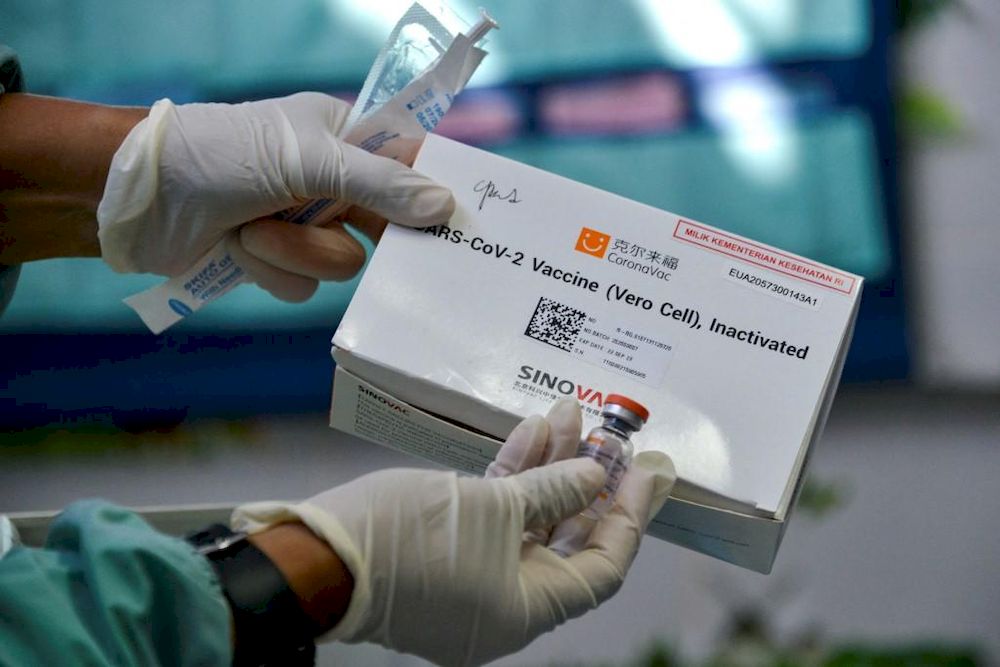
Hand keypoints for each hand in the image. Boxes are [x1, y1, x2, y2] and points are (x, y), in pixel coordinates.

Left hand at [96, 92, 453, 301]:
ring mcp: (303, 224)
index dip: (433, 191)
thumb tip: (443, 206)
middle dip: (342, 233)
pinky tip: (237, 248)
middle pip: (383, 228)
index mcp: (343, 139)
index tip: (459, 221)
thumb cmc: (221, 155)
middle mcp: (331, 182)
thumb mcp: (307, 160)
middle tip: (351, 242)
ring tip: (253, 229)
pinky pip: (303, 285)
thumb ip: (380, 184)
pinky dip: (269, 270)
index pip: (409, 162)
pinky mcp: (276, 260)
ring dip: (293, 252)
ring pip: (341, 265)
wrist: (138, 199)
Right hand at [233, 400, 674, 665]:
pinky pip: (495, 509)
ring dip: (552, 465)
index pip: (601, 566)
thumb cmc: (408, 544)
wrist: (315, 553)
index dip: (630, 515)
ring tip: (572, 413)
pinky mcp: (446, 542)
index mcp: (525, 610)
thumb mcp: (493, 509)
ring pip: (530, 516)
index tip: (651, 470)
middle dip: (592, 482)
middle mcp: (505, 598)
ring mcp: (474, 571)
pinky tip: (532, 430)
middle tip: (618, 438)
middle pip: (568, 538)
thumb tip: (594, 473)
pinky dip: (513, 472)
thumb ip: (552, 488)